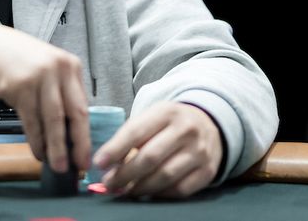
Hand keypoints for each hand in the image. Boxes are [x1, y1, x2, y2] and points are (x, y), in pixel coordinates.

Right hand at [0, 22, 89, 172]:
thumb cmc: (23, 62)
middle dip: (78, 144)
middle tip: (77, 166)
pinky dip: (36, 140)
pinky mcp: (20, 86)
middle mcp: (59, 70)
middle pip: (74, 113)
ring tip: (57, 165)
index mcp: (71, 67)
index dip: (85, 135)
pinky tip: (38, 152)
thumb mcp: (50, 70)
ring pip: (53, 120)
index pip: (83, 106)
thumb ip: (64, 94)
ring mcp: (39, 77)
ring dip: (55, 147)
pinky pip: (31, 120)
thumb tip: (74, 134)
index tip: (86, 155)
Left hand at [92, 102, 221, 198]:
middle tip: (109, 184)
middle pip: (150, 157)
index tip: (99, 163)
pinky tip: (147, 193)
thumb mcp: (152, 118)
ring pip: (164, 176)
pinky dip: (160, 194)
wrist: (208, 125)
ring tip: (125, 190)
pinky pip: (179, 190)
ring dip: (140, 188)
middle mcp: (186, 130)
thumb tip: (106, 164)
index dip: (115, 149)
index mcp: (166, 112)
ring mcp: (200, 151)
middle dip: (125, 174)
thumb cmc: (169, 123)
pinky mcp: (207, 171)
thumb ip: (131, 136)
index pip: (136, 131)